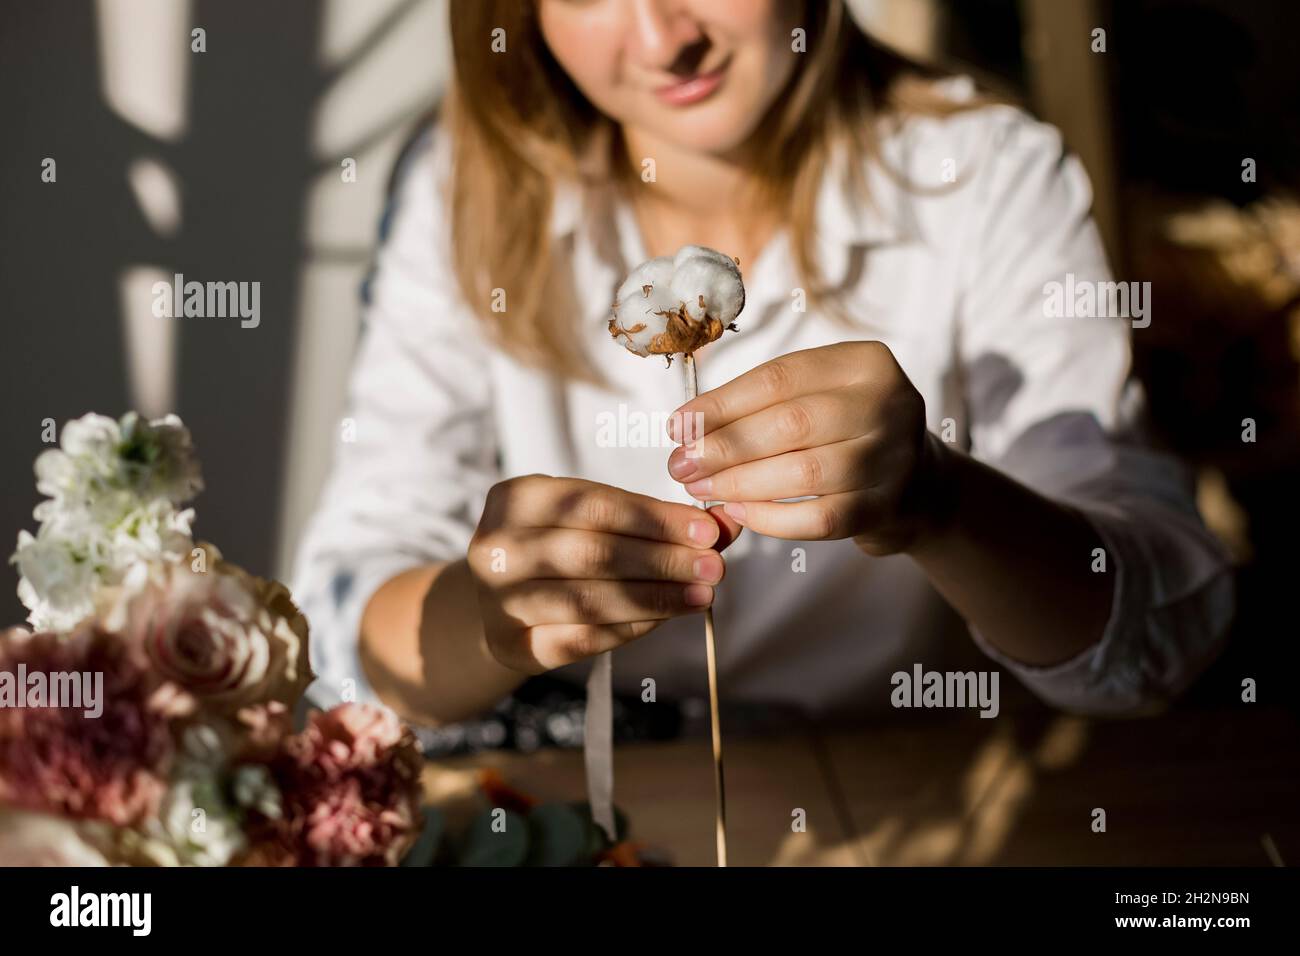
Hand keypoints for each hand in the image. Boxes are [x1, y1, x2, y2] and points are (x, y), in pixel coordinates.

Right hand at [467, 475, 741, 672]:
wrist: (498, 601)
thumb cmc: (556, 546)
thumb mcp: (592, 517)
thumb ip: (653, 518)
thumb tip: (726, 522)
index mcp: (515, 498)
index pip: (594, 506)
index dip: (656, 519)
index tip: (708, 529)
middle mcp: (497, 549)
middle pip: (593, 553)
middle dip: (663, 559)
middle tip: (716, 565)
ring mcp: (500, 602)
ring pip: (589, 600)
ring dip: (655, 597)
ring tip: (702, 594)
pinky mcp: (513, 646)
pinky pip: (582, 639)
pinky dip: (631, 627)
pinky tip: (666, 617)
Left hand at [666, 341, 943, 555]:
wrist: (916, 480)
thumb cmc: (845, 429)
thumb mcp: (816, 395)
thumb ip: (761, 402)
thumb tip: (687, 427)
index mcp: (864, 362)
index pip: (779, 379)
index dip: (721, 404)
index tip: (678, 426)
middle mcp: (888, 404)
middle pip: (790, 424)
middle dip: (724, 447)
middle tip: (681, 465)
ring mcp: (893, 458)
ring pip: (803, 473)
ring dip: (741, 484)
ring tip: (702, 489)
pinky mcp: (887, 507)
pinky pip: (819, 518)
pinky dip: (771, 519)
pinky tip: (738, 513)